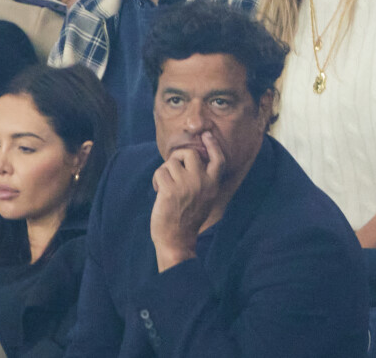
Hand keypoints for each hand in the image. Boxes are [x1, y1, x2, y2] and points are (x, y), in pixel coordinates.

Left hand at [150, 131, 224, 271]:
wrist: (177, 240)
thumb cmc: (188, 217)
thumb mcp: (205, 197)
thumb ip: (203, 178)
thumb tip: (190, 157)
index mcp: (213, 184)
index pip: (218, 159)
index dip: (213, 145)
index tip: (206, 135)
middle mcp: (202, 182)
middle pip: (190, 153)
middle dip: (178, 156)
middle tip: (173, 167)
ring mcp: (187, 185)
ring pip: (172, 162)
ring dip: (165, 171)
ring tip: (165, 185)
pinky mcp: (170, 190)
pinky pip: (161, 171)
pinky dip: (157, 179)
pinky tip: (158, 191)